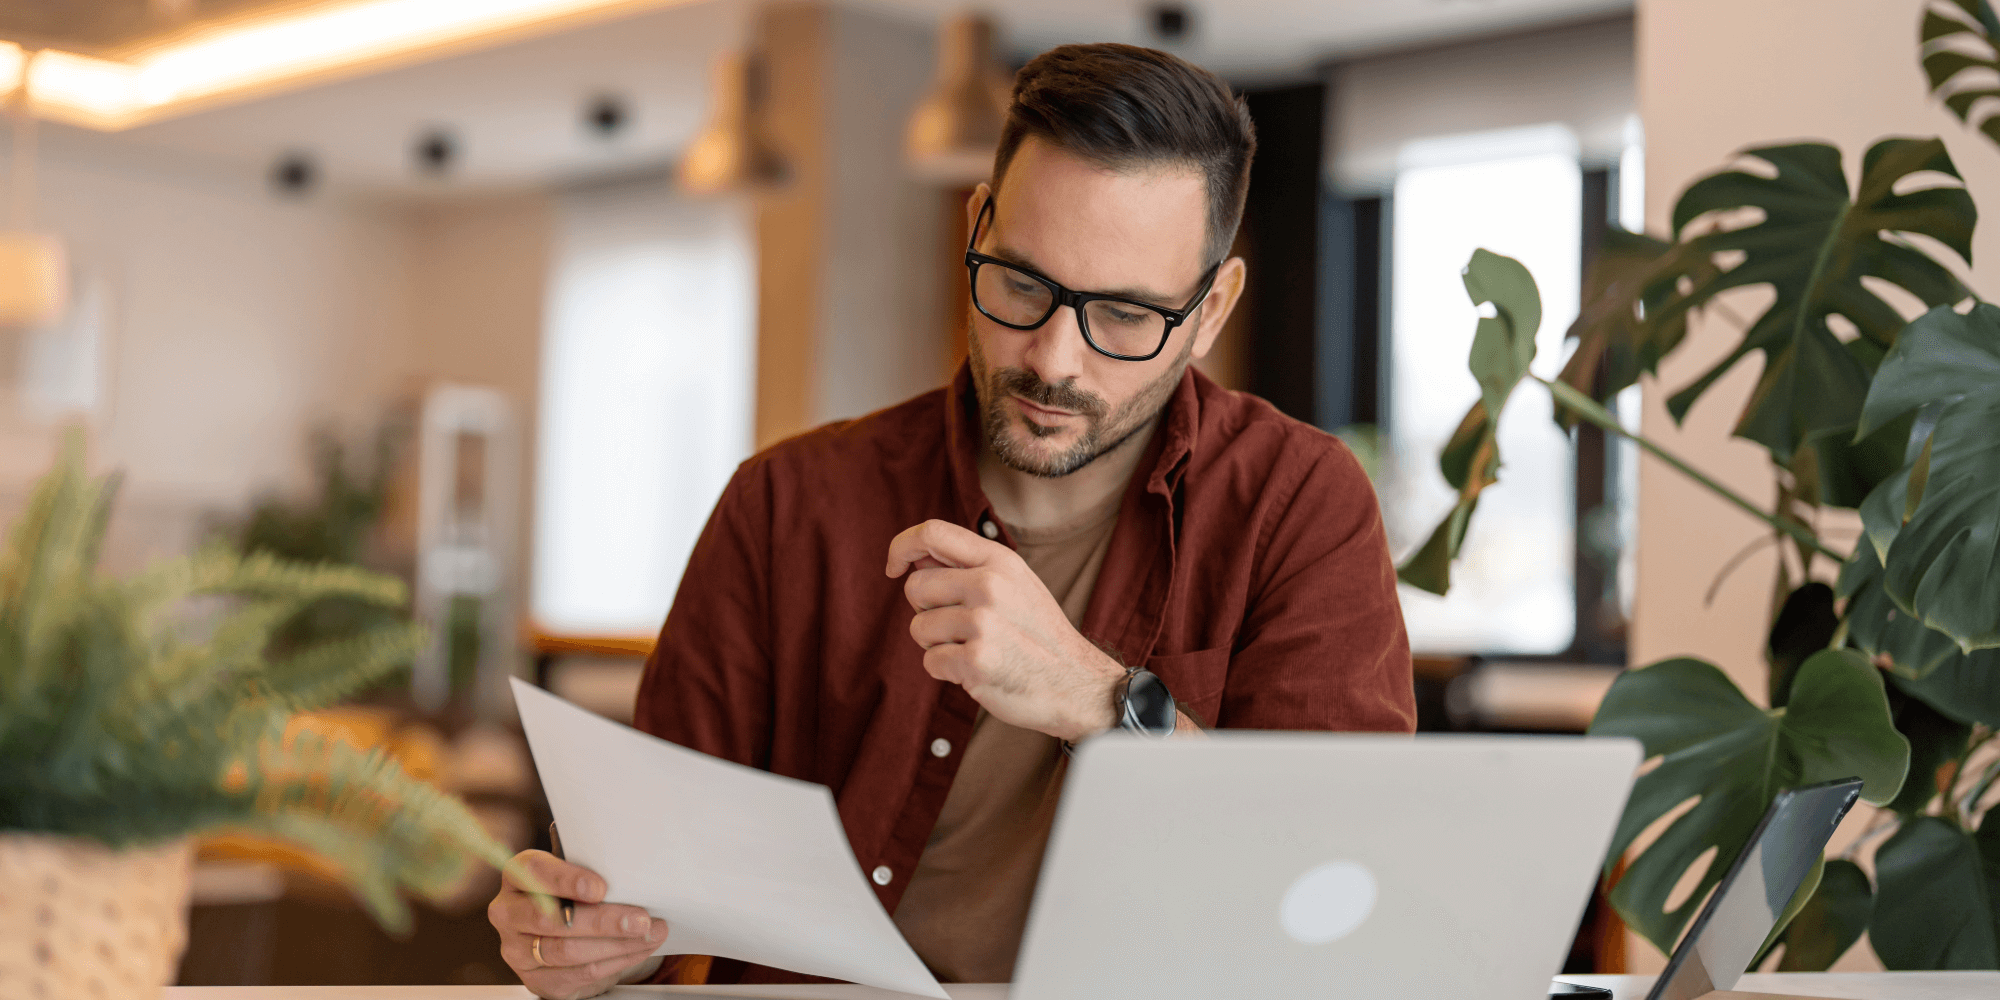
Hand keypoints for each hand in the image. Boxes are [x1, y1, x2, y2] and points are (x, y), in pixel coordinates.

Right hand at [488, 850, 668, 999]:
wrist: (561, 938)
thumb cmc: (571, 897)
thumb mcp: (576, 876)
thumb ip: (592, 874)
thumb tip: (633, 880)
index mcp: (518, 876)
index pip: (534, 872)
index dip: (567, 880)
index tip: (600, 888)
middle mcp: (509, 913)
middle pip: (551, 919)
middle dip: (602, 921)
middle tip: (640, 919)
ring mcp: (518, 950)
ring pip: (566, 950)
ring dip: (616, 944)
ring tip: (648, 934)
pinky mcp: (536, 979)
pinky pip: (578, 973)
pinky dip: (615, 961)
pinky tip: (637, 950)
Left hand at [886, 519, 1125, 741]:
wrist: (1076, 682)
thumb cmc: (1038, 634)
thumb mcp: (1015, 583)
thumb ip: (968, 566)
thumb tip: (914, 556)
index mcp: (998, 560)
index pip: (931, 532)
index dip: (901, 546)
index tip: (894, 568)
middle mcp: (989, 585)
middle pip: (915, 586)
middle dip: (926, 610)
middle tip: (958, 627)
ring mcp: (983, 623)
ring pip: (918, 627)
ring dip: (937, 645)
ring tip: (973, 648)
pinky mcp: (977, 661)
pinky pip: (930, 662)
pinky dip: (946, 671)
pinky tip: (976, 670)